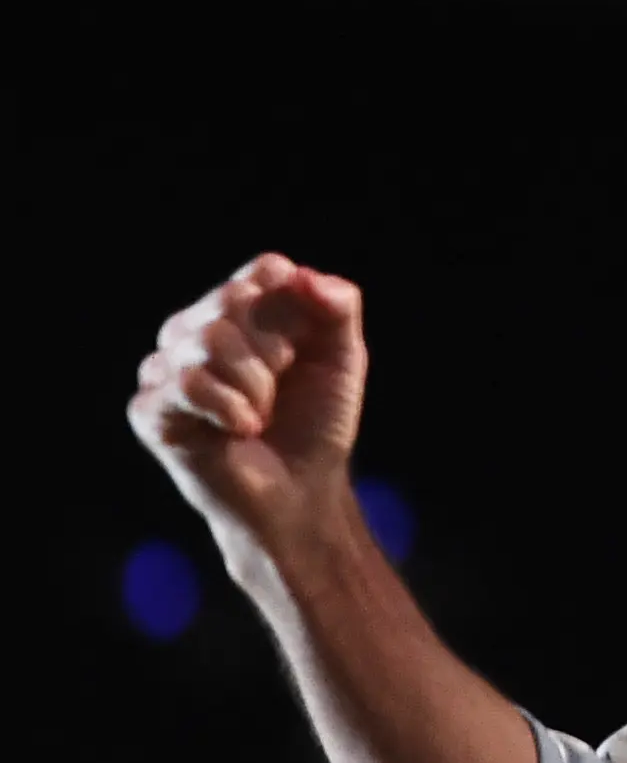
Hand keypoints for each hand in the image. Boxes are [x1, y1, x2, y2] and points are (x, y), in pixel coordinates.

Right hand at [129, 254, 371, 553]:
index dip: (287, 298)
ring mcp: (166, 367)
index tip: (303, 341)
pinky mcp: (149, 407)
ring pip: (206, 339)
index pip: (261, 271)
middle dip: (274, 351)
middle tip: (281, 387)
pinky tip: (239, 429)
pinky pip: (186, 382)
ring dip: (255, 386)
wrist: (300, 491)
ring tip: (262, 414)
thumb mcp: (342, 360)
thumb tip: (303, 275)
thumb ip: (338, 308)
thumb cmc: (317, 423)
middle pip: (231, 301)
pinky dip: (229, 408)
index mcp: (244, 312)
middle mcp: (198, 330)